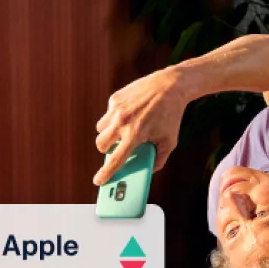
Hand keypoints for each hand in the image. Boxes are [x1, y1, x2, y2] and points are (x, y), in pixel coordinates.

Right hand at [93, 67, 189, 184]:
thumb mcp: (169, 141)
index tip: (98, 181)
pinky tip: (128, 115)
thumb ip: (159, 159)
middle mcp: (122, 122)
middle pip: (101, 144)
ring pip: (100, 129)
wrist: (170, 86)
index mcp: (135, 135)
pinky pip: (107, 114)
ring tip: (121, 132)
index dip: (105, 173)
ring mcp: (117, 109)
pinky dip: (114, 119)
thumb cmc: (171, 115)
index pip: (115, 159)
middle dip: (105, 150)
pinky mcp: (115, 99)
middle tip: (115, 149)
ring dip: (108, 134)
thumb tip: (148, 171)